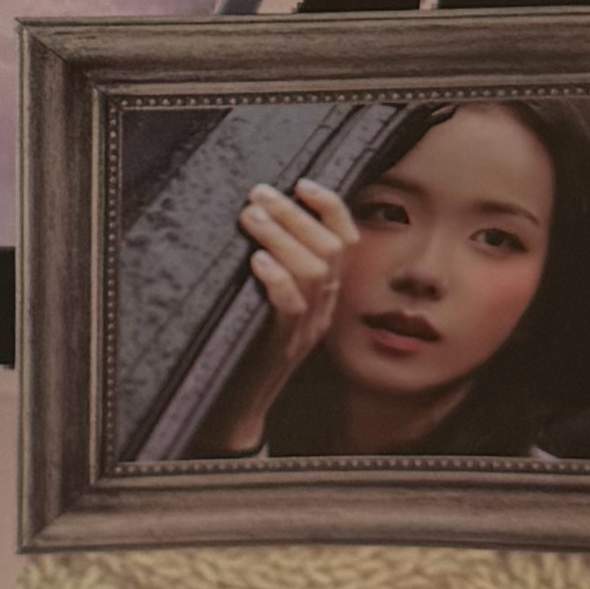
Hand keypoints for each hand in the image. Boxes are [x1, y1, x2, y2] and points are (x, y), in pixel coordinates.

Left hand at [238, 177, 354, 385]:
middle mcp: (326, 307)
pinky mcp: (285, 343)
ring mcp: (309, 326)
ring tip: (250, 217)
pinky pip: (292, 306)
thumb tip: (259, 215)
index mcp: (327, 293)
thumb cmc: (251, 343)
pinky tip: (257, 261)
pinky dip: (277, 278)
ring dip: (281, 237)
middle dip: (294, 214)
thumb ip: (280, 265)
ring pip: (314, 271)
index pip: (345, 241)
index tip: (302, 184)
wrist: (244, 404)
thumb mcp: (274, 299)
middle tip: (259, 194)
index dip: (330, 208)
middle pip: (329, 249)